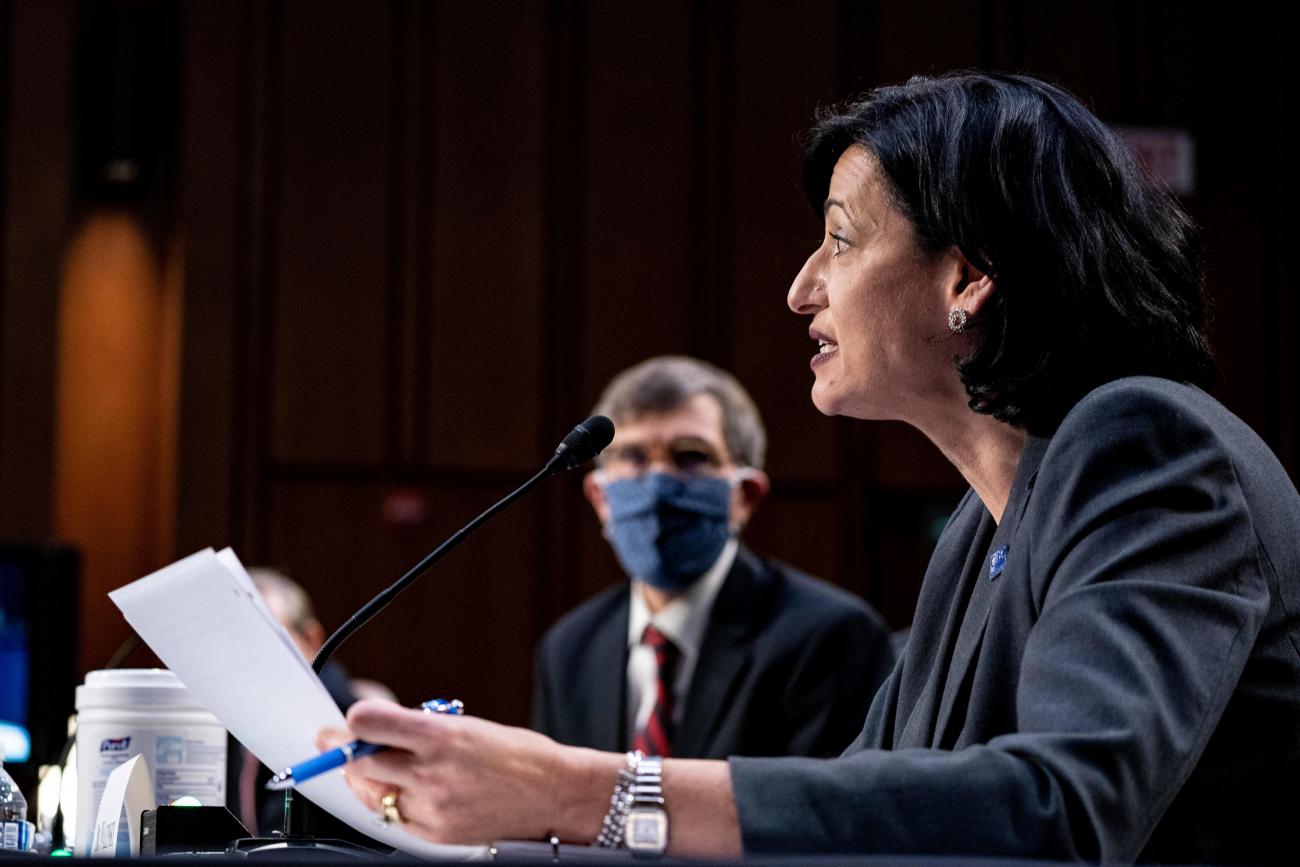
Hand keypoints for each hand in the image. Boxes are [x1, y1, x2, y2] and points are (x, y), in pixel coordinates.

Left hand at [317, 699, 609, 844]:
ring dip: (365, 779)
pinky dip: (391, 803)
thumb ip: (420, 727)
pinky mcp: (435, 834)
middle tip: (336, 743)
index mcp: (441, 736)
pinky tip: (401, 791)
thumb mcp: (466, 725)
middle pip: (360, 762)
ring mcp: (432, 808)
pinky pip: (393, 818)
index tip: (349, 722)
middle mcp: (432, 772)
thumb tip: (376, 727)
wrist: (553, 794)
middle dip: (345, 751)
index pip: (369, 723)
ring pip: (372, 794)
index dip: (353, 721)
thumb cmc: (515, 754)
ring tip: (371, 767)